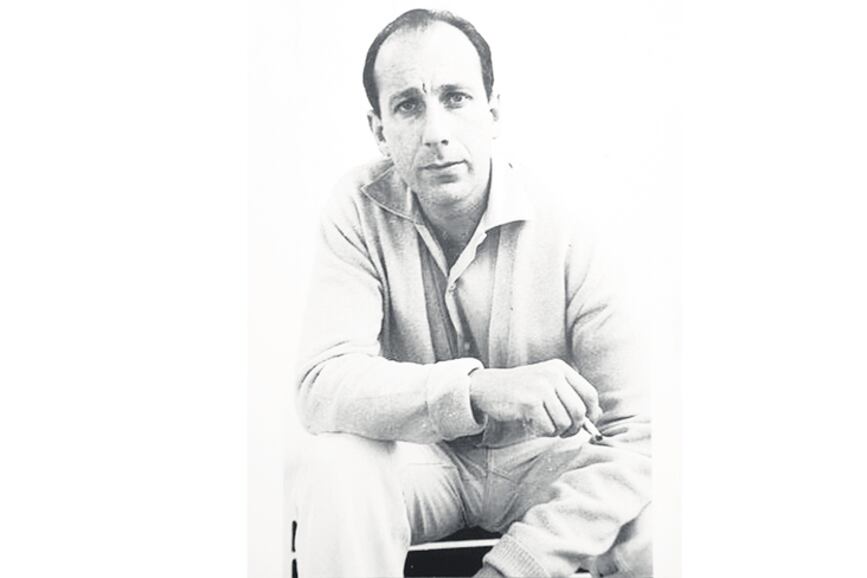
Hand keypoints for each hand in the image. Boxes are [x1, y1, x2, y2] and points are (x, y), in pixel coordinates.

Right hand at [468, 359, 601, 437]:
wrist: (487, 388)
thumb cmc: (519, 391)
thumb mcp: (546, 384)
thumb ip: (569, 396)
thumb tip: (596, 415)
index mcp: (560, 368)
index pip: (589, 394)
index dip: (591, 413)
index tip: (584, 424)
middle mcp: (553, 375)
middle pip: (579, 412)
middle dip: (573, 428)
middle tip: (562, 432)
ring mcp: (541, 387)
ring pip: (564, 423)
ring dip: (555, 431)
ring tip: (541, 424)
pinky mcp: (529, 402)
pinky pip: (548, 428)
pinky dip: (541, 432)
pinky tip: (530, 424)